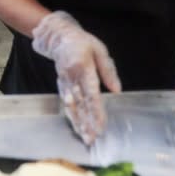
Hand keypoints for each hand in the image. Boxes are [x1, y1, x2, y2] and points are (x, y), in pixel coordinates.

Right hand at [32, 11, 121, 145]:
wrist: (58, 37)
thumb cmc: (82, 42)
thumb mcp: (100, 50)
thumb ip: (108, 70)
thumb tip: (116, 90)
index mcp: (83, 68)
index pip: (91, 93)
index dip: (96, 111)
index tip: (101, 125)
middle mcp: (72, 77)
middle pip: (81, 103)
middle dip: (86, 122)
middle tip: (92, 138)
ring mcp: (64, 82)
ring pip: (72, 106)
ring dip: (78, 122)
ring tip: (85, 136)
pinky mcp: (61, 84)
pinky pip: (66, 102)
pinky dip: (71, 115)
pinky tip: (76, 126)